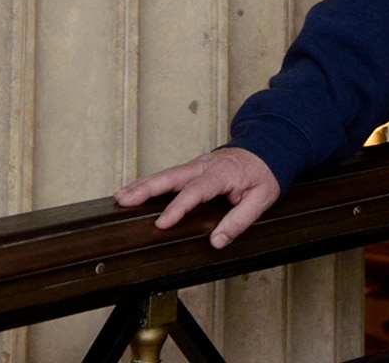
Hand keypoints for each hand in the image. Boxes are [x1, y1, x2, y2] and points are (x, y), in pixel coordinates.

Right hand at [115, 147, 279, 248]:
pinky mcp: (192, 168)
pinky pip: (168, 174)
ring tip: (119, 198)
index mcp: (222, 174)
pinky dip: (148, 181)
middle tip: (124, 201)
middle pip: (172, 176)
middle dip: (146, 189)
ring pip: (165, 174)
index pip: (196, 191)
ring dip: (142, 185)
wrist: (268, 148)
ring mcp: (196, 165)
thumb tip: (217, 241)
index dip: (178, 207)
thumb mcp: (262, 199)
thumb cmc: (264, 174)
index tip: (162, 223)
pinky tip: (133, 190)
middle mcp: (205, 166)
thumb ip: (240, 220)